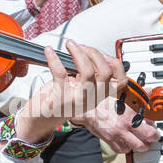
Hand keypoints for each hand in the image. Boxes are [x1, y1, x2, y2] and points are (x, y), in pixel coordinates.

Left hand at [15, 41, 132, 145]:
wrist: (42, 118)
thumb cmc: (61, 98)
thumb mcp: (82, 88)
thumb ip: (90, 75)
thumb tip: (91, 53)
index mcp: (99, 95)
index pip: (120, 81)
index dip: (115, 64)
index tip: (102, 54)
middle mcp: (92, 99)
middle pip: (105, 72)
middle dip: (94, 53)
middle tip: (81, 46)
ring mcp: (78, 99)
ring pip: (87, 71)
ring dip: (78, 53)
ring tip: (70, 45)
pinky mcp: (61, 98)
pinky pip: (60, 73)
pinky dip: (54, 58)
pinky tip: (49, 51)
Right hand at [79, 95, 162, 153]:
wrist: (87, 108)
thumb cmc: (103, 100)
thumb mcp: (123, 94)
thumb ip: (138, 95)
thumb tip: (149, 91)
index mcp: (130, 116)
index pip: (149, 129)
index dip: (154, 130)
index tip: (152, 126)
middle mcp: (124, 127)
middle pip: (144, 142)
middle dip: (150, 141)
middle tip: (151, 138)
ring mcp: (116, 135)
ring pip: (134, 148)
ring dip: (139, 146)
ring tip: (141, 142)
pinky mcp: (109, 140)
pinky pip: (121, 150)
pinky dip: (126, 148)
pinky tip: (127, 143)